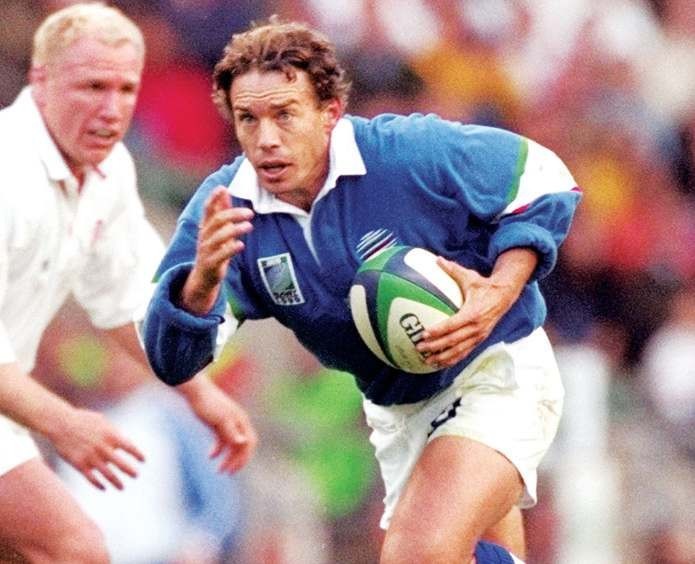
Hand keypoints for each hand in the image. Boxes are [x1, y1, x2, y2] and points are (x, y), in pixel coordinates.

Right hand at [47, 407, 143, 489]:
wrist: (60, 423)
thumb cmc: (83, 419)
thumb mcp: (102, 421)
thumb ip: (113, 432)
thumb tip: (123, 442)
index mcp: (111, 435)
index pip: (129, 447)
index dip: (137, 454)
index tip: (143, 460)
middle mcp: (103, 447)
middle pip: (120, 463)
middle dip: (130, 471)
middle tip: (136, 475)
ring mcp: (91, 457)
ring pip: (107, 474)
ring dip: (116, 482)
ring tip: (122, 487)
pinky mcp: (79, 464)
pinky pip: (91, 478)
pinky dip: (98, 484)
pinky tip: (104, 488)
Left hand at [179, 375, 256, 472]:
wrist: (195, 391)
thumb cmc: (208, 404)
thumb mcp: (220, 419)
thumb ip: (232, 431)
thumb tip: (244, 442)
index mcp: (241, 421)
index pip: (250, 442)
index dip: (245, 457)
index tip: (235, 469)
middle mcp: (237, 423)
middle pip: (242, 446)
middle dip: (236, 461)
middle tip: (227, 473)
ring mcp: (228, 424)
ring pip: (232, 445)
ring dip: (227, 458)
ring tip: (219, 470)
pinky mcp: (218, 424)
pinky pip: (222, 441)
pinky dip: (218, 450)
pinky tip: (210, 456)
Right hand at [182, 186, 253, 314]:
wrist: (203, 277)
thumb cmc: (214, 250)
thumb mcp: (217, 230)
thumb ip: (221, 212)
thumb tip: (225, 191)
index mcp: (206, 227)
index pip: (207, 209)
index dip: (213, 198)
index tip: (222, 188)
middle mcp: (204, 237)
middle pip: (216, 221)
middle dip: (233, 214)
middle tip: (250, 212)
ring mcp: (206, 250)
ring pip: (218, 237)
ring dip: (234, 230)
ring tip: (249, 226)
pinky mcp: (210, 264)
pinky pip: (220, 256)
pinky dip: (230, 249)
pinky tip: (240, 245)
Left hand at [417, 249, 536, 367]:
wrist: (505, 296)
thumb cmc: (484, 286)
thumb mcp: (470, 277)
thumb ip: (452, 269)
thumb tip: (437, 259)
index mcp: (472, 313)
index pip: (452, 324)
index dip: (438, 330)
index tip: (424, 334)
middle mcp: (476, 327)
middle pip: (453, 341)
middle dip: (436, 346)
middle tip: (419, 348)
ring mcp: (479, 336)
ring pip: (459, 350)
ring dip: (443, 357)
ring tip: (427, 361)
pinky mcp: (480, 340)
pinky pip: (465, 352)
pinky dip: (453, 359)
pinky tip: (441, 363)